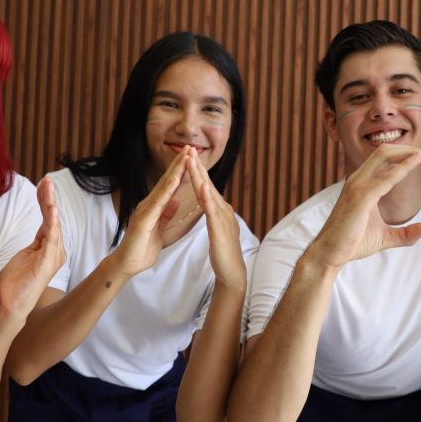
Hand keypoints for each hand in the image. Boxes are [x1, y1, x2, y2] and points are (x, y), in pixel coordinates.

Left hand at [0, 177, 67, 321]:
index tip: (43, 183)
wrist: (7, 308)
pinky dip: (52, 222)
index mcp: (48, 248)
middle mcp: (55, 251)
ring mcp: (53, 257)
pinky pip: (51, 238)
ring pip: (54, 224)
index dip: (46, 200)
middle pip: (54, 217)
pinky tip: (51, 209)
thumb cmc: (14, 285)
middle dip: (50, 197)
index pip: (49, 218)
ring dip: (51, 204)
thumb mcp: (25, 257)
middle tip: (47, 179)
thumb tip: (39, 229)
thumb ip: (34, 243)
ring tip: (48, 187)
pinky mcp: (47, 263)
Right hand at [108, 147, 187, 276]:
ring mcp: (146, 209)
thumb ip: (166, 214)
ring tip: (185, 156)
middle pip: (167, 180)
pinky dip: (168, 189)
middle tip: (189, 147)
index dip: (180, 170)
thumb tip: (175, 201)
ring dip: (175, 170)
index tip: (190, 156)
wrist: (128, 263)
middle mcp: (149, 203)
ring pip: (164, 186)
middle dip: (179, 163)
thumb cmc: (143, 247)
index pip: (170, 184)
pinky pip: (158, 201)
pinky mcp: (144, 218)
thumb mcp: (159, 228)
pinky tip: (176, 178)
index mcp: (155, 206)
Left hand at [185, 148, 245, 291]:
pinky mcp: (220, 229)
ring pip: (209, 193)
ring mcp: (223, 218)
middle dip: (198, 166)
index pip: (206, 186)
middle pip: (208, 184)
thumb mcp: (216, 229)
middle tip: (190, 149)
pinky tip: (201, 186)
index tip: (188, 156)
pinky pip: (212, 210)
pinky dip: (207, 197)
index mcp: (219, 210)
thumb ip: (213, 215)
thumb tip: (210, 204)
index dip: (198, 171)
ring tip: (192, 160)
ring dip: (200, 176)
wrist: (232, 272)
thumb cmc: (223, 253)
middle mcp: (223, 209)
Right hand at [307, 144, 420, 270]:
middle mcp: (358, 180)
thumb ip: (407, 233)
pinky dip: (401, 169)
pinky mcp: (360, 198)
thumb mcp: (386, 237)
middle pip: (385, 151)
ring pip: (384, 156)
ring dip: (408, 154)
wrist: (330, 254)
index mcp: (362, 184)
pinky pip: (384, 178)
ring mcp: (357, 187)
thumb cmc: (353, 243)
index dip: (407, 155)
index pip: (385, 159)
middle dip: (410, 149)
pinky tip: (414, 164)